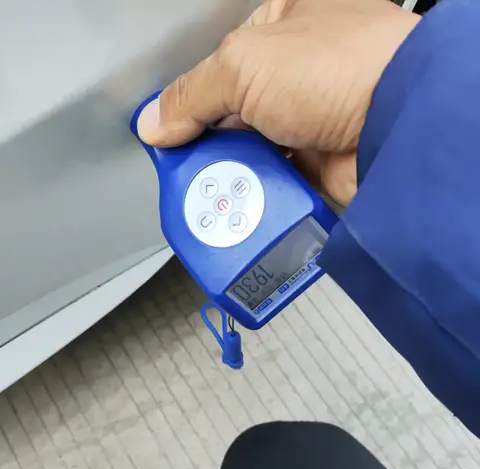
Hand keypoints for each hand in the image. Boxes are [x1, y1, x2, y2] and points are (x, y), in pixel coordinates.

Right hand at [137, 0, 418, 205]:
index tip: (169, 126)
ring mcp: (312, 119)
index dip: (193, 96)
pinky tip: (242, 194)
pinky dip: (257, 190)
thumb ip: (194, 92)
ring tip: (213, 181)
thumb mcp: (244, 64)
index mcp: (286, 27)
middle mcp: (301, 73)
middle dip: (210, 139)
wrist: (397, 128)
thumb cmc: (342, 69)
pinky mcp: (320, 163)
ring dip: (232, 169)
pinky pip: (275, 180)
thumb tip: (156, 121)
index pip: (223, 64)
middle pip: (235, 112)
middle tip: (187, 160)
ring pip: (253, 151)